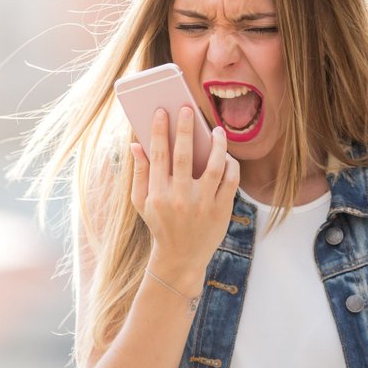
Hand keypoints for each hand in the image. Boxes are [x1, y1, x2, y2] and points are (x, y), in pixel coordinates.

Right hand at [130, 106, 239, 290]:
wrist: (181, 258)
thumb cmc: (159, 224)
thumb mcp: (141, 202)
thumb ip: (139, 173)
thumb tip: (136, 144)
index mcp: (158, 193)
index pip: (159, 155)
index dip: (160, 131)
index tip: (162, 111)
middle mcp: (180, 197)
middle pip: (185, 156)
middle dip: (186, 129)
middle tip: (187, 109)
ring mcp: (203, 204)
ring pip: (215, 166)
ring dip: (217, 144)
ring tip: (216, 130)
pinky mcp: (221, 210)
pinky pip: (230, 181)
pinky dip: (231, 165)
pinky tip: (227, 154)